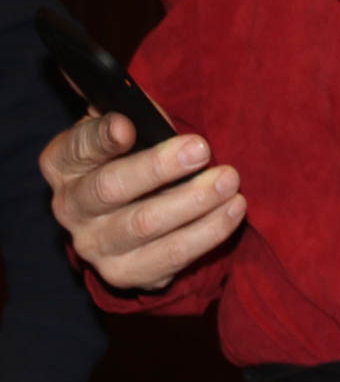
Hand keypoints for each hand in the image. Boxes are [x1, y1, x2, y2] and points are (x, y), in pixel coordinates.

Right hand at [39, 112, 245, 291]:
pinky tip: (232, 211)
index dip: (101, 137)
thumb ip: (133, 112)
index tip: (128, 126)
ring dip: (194, 202)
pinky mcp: (126, 273)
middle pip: (111, 189)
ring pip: (146, 226)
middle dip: (159, 167)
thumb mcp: (124, 126)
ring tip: (229, 181)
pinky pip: (171, 257)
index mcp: (64, 162)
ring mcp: (95, 246)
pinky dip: (207, 233)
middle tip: (202, 149)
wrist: (127, 211)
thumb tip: (143, 108)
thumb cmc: (129, 155)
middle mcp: (71, 207)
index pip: (78, 147)